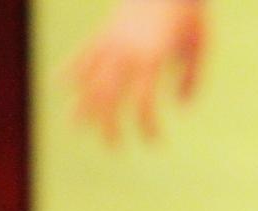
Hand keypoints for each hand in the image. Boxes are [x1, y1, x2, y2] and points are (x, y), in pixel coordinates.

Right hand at [65, 0, 205, 143]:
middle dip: (109, 125)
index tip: (154, 141)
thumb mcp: (200, 48)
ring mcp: (111, 41)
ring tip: (74, 128)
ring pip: (90, 78)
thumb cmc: (190, 14)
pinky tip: (58, 84)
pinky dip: (70, 69)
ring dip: (83, 105)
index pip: (142, 102)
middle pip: (110, 96)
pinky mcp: (104, 31)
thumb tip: (180, 107)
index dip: (146, 125)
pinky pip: (83, 53)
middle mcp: (126, 52)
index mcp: (152, 59)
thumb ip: (191, 79)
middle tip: (113, 148)